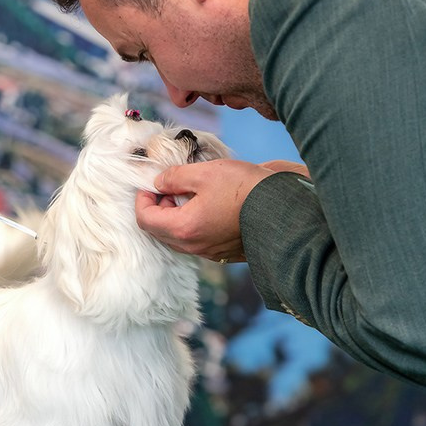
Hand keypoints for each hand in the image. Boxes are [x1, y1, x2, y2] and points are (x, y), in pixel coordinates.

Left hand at [135, 159, 272, 261]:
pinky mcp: (224, 253)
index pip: (145, 219)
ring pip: (178, 237)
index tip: (150, 183)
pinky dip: (192, 224)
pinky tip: (207, 205)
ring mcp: (210, 252)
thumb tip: (158, 183)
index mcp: (184, 228)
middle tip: (169, 186)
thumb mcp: (204, 173)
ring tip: (189, 193)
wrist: (283, 208)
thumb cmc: (244, 188)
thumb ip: (174, 178)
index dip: (142, 199)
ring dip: (175, 216)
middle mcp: (194, 246)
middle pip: (159, 231)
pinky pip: (197, 241)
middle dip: (158, 208)